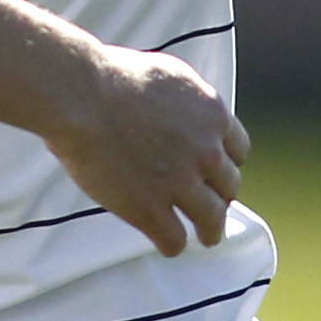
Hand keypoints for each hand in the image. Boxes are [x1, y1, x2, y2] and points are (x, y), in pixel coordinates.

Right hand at [50, 47, 249, 257]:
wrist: (81, 96)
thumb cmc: (112, 76)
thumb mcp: (169, 75)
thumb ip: (188, 100)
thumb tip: (191, 110)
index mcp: (212, 115)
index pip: (239, 150)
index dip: (226, 163)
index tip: (214, 172)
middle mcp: (205, 151)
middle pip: (230, 186)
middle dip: (220, 196)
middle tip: (210, 205)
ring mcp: (179, 183)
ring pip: (212, 220)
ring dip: (211, 230)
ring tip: (206, 236)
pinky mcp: (150, 209)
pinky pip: (175, 240)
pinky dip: (173, 244)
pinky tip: (166, 243)